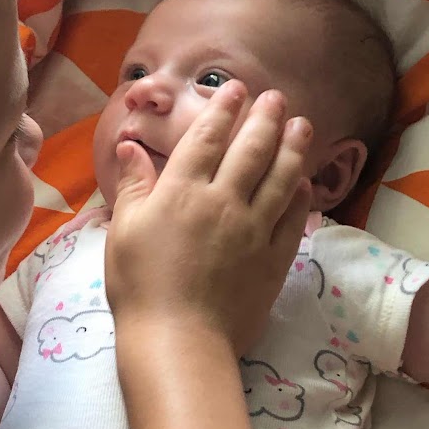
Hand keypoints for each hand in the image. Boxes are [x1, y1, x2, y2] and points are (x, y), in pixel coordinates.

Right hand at [105, 82, 311, 351]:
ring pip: (281, 177)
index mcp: (182, 191)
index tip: (236, 89)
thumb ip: (133, 185)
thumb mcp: (124, 231)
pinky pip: (292, 218)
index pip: (207, 138)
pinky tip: (303, 181)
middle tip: (277, 97)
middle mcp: (223, 201)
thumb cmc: (139, 286)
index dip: (223, 110)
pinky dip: (300, 195)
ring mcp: (254, 229)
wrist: (178, 338)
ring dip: (293, 147)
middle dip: (265, 118)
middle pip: (251, 150)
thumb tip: (131, 146)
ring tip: (303, 125)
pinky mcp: (273, 258)